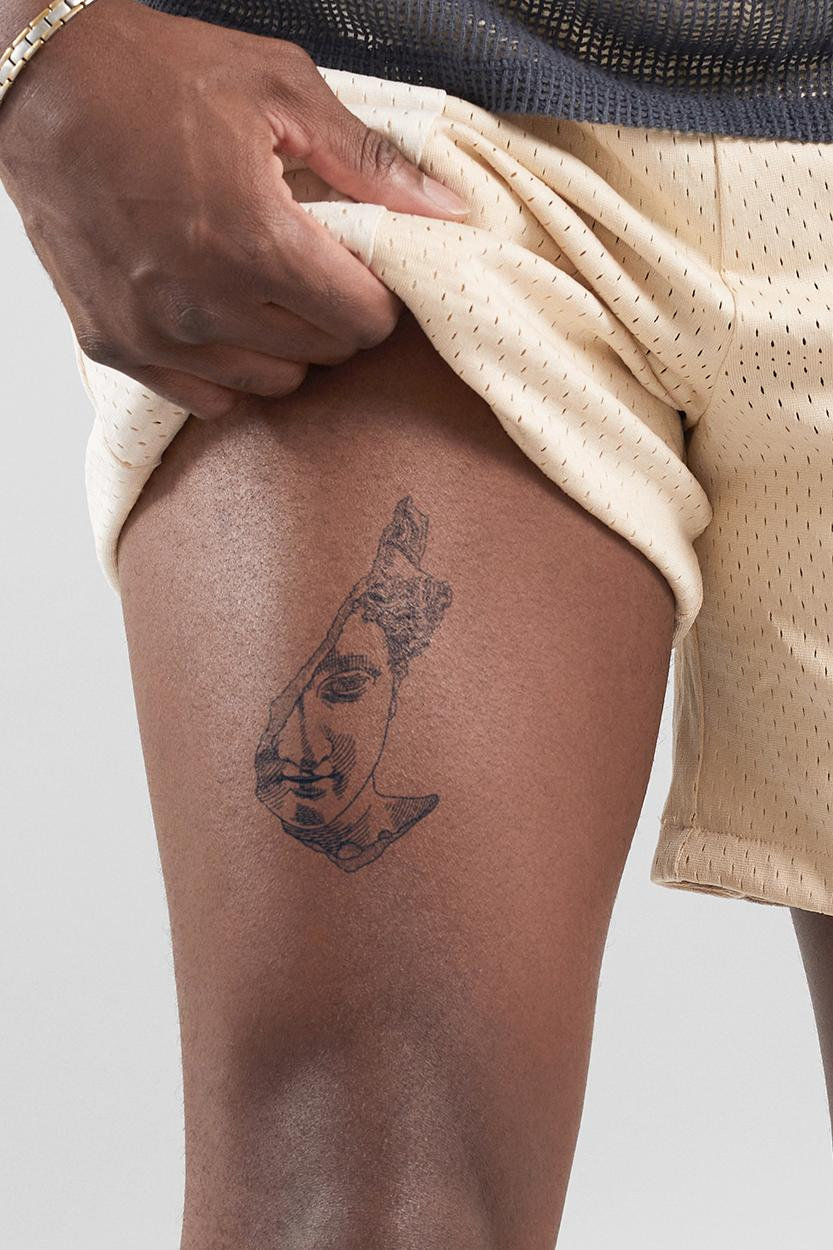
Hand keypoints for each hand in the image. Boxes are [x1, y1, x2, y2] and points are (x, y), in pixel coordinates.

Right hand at [0, 0, 467, 417]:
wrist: (43, 81)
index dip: (377, 298)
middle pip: (321, 355)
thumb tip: (446, 212)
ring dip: (284, 346)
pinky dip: (227, 369)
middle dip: (334, 315)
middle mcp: (203, 303)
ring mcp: (154, 333)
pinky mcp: (115, 345)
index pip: (361, 323)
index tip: (363, 270)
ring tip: (264, 288)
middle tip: (314, 268)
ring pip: (269, 384)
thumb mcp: (281, 91)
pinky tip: (221, 316)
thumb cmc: (158, 76)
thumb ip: (371, 163)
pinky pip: (206, 398)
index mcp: (254, 242)